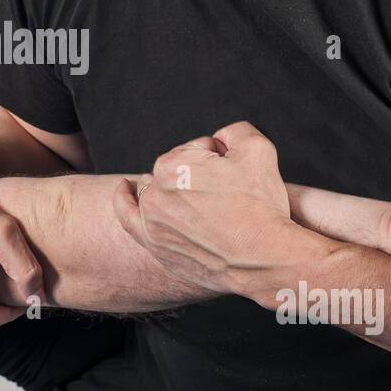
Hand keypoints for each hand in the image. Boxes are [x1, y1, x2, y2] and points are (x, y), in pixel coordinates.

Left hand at [112, 121, 296, 301]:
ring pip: (158, 191)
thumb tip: (220, 140)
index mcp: (173, 164)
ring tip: (202, 203)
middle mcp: (155, 193)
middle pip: (177, 170)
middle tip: (228, 198)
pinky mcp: (154, 245)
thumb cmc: (262, 206)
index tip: (237, 181)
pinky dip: (125, 199)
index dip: (222, 160)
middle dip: (200, 176)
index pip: (197, 150)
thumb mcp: (257, 150)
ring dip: (173, 188)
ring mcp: (151, 222)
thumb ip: (234, 131)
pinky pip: (128, 218)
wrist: (266, 259)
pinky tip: (126, 187)